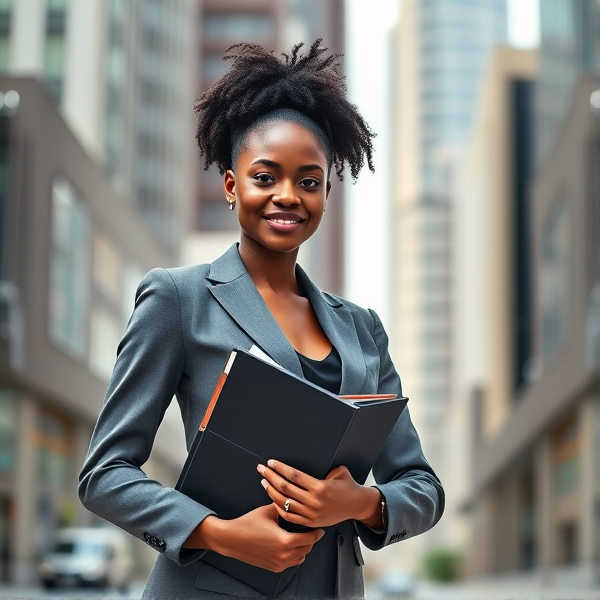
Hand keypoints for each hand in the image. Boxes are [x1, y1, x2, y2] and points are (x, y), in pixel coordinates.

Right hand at [184, 504, 324, 572]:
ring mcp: (278, 563)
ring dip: (304, 548)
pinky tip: (291, 545)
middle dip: (311, 539)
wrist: (231, 539)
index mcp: (285, 541)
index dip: (317, 532)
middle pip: (308, 549)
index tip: (319, 527)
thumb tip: (293, 499)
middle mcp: (283, 555)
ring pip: (301, 558)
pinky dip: (295, 555)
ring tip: (301, 537)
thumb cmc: (247, 525)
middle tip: (311, 529)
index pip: (310, 539)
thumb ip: (283, 505)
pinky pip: (291, 563)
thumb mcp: (268, 511)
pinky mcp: (273, 567)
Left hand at [257, 460, 382, 528]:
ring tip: (264, 482)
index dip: (280, 468)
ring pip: (284, 503)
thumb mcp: (339, 472)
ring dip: (271, 491)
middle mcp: (313, 501)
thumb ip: (325, 468)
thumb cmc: (348, 487)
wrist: (357, 506)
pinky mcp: (310, 522)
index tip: (271, 462)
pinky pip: (289, 517)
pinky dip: (279, 508)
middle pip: (285, 487)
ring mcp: (311, 513)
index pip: (294, 475)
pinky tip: (273, 499)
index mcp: (320, 487)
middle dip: (271, 476)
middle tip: (262, 469)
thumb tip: (311, 463)